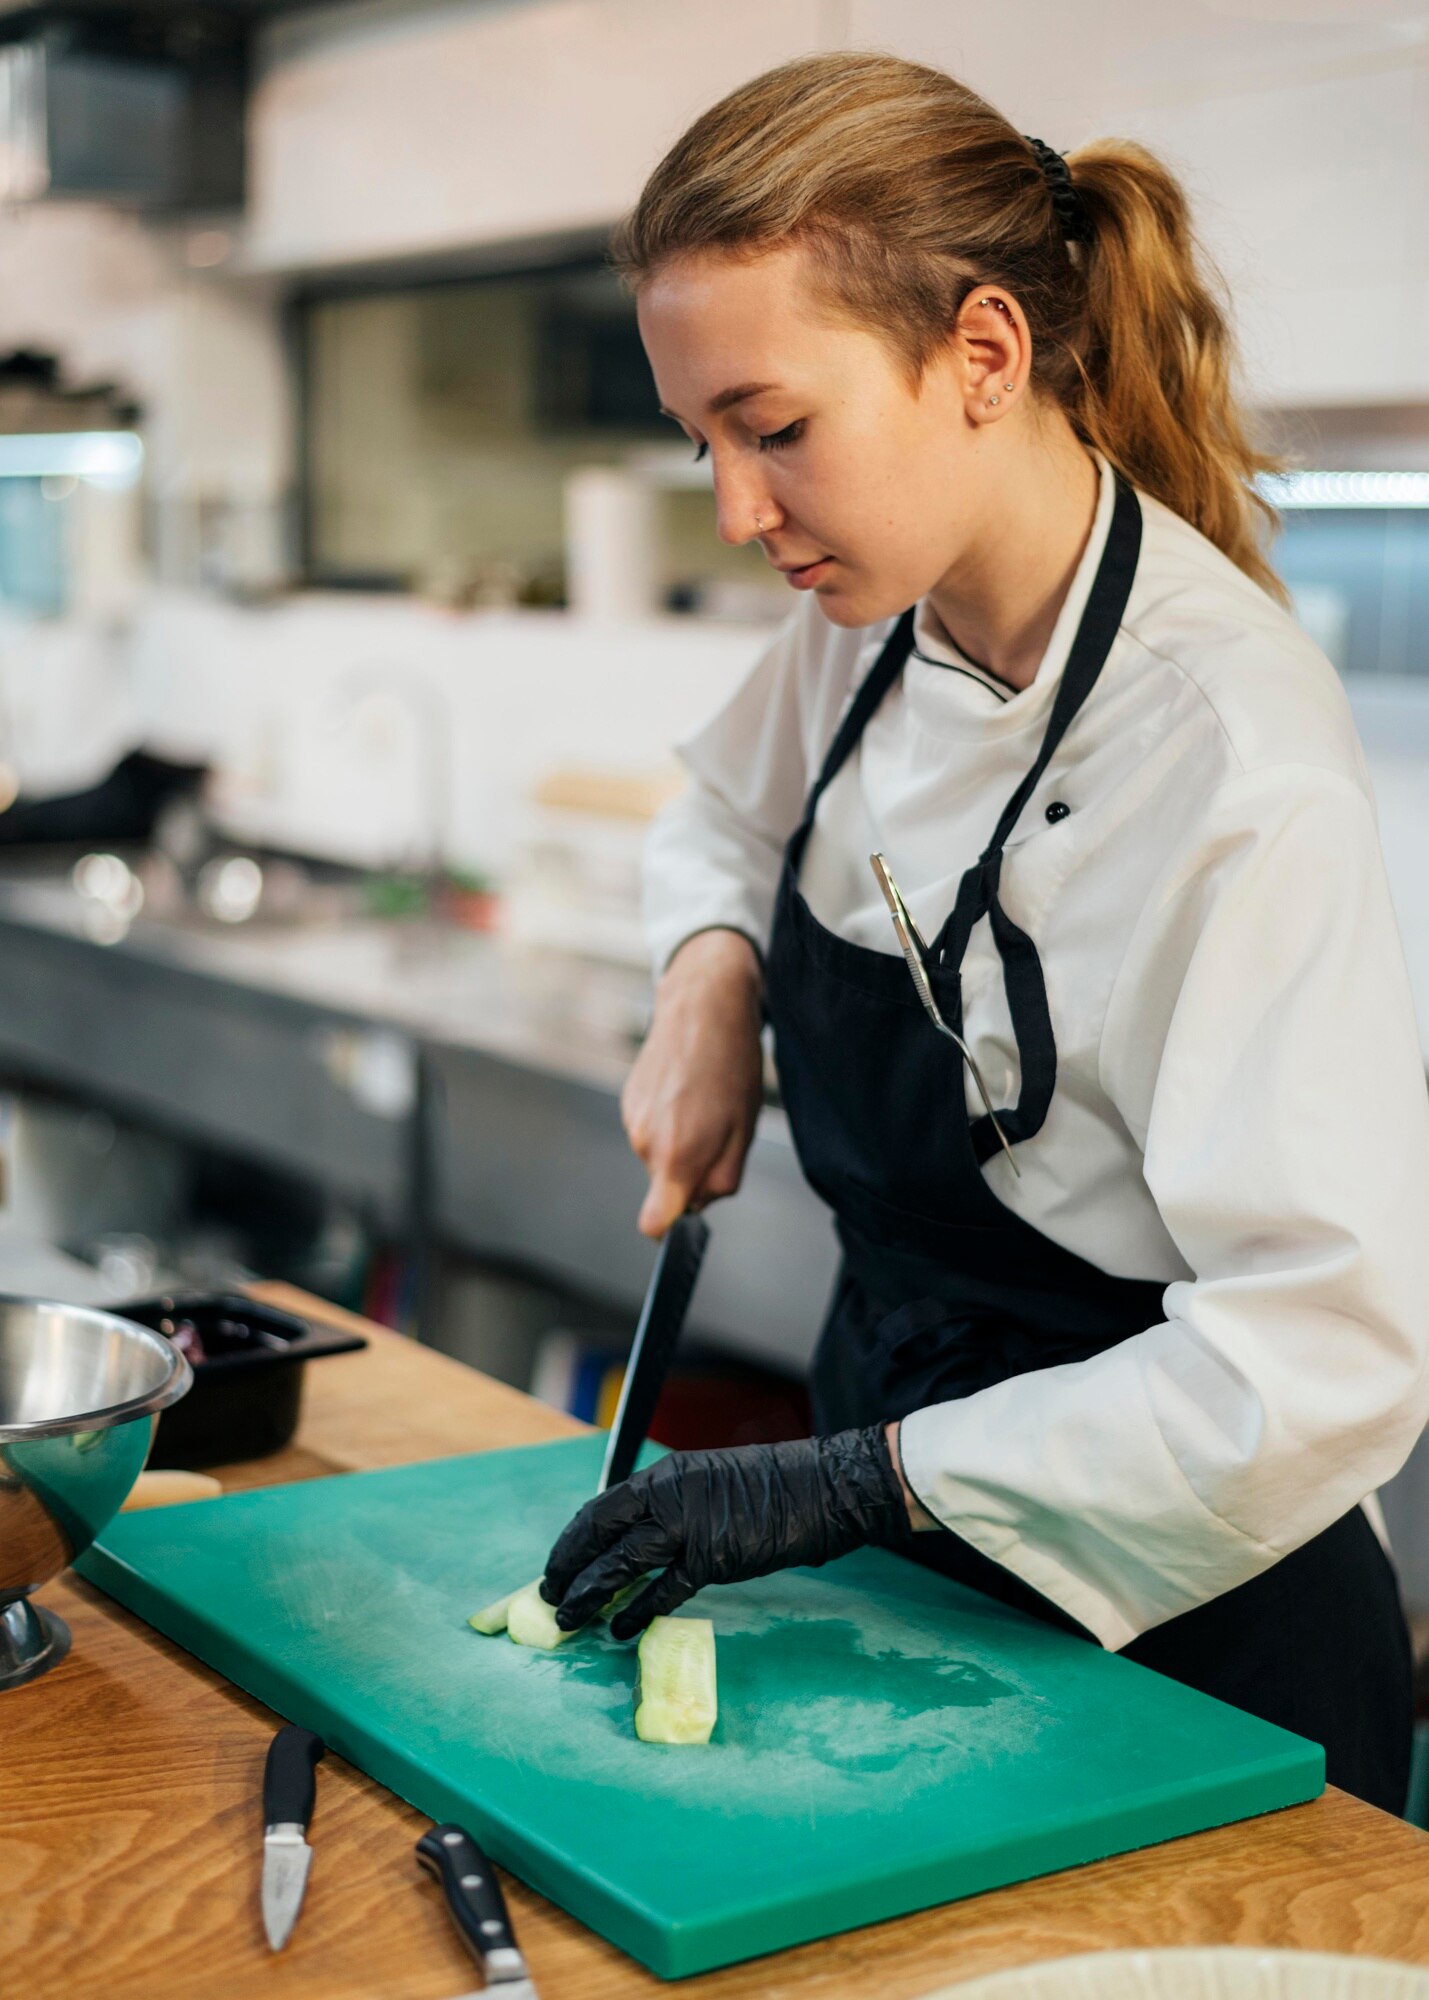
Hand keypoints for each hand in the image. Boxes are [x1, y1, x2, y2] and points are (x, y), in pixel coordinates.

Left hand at [539, 1427, 907, 1639]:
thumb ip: (669, 1507)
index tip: (558, 1565)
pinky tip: (621, 1630)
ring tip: (569, 1619)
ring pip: (620, 1563)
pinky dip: (638, 1613)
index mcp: (664, 1476)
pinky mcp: (711, 1558)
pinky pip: (663, 1591)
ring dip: (589, 1594)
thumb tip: (634, 1542)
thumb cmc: (767, 1489)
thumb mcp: (706, 1483)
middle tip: (549, 1596)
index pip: (600, 1508)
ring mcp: (688, 1526)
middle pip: (599, 1532)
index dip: (573, 1540)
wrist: (818, 1490)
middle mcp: (668, 1495)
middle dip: (567, 1567)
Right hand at [622, 929, 763, 1238]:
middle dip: (691, 1171)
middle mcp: (645, 1142)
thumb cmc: (731, 1065)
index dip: (669, 1229)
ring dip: (682, 1141)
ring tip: (704, 1103)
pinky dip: (670, 1119)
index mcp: (677, 1156)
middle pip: (665, 1185)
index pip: (654, 1222)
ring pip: (660, 1155)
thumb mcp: (745, 1131)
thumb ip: (722, 1180)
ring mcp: (632, 1120)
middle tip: (718, 1131)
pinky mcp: (628, 1100)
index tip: (684, 1218)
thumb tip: (698, 1203)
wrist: (702, 1007)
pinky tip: (687, 1089)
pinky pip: (652, 1129)